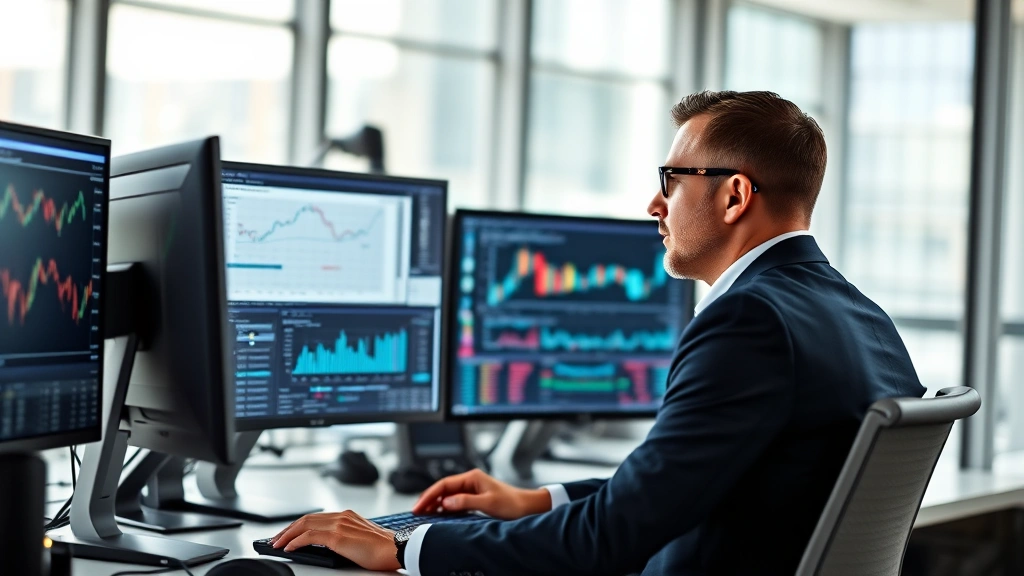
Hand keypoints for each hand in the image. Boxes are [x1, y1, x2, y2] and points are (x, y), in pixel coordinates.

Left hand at [271, 510, 399, 571]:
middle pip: (306, 518)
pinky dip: (296, 541)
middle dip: (288, 529)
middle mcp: (341, 516)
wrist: (396, 549)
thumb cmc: (383, 548)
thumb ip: (345, 536)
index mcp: (347, 515)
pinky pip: (310, 536)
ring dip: (287, 535)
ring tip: (277, 543)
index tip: (289, 533)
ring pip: (305, 525)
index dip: (299, 525)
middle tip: (276, 538)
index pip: (316, 517)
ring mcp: (339, 524)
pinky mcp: (338, 536)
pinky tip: (290, 547)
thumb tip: (330, 545)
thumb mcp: (360, 538)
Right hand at [412, 468, 550, 519]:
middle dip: (428, 499)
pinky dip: (445, 508)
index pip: (444, 484)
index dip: (429, 495)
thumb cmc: (511, 503)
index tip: (419, 505)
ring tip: (423, 514)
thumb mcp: (488, 503)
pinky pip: (455, 502)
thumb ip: (465, 501)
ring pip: (448, 495)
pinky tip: (438, 514)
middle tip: (416, 511)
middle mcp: (470, 481)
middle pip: (443, 489)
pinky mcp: (475, 498)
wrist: (527, 507)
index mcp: (472, 477)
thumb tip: (445, 502)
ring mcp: (472, 489)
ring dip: (435, 504)